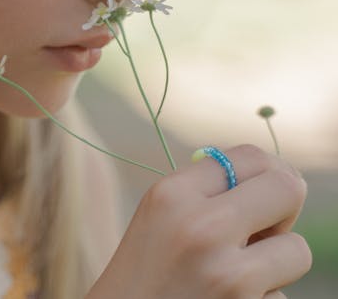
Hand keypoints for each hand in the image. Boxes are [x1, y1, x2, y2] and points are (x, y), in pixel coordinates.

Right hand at [86, 144, 311, 298]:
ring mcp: (226, 273)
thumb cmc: (143, 274)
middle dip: (285, 210)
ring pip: (296, 250)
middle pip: (287, 188)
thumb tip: (279, 178)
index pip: (250, 155)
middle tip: (265, 230)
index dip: (267, 173)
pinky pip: (283, 295)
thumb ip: (206, 193)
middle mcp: (200, 226)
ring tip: (236, 275)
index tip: (261, 195)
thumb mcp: (158, 218)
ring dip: (276, 265)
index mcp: (172, 194)